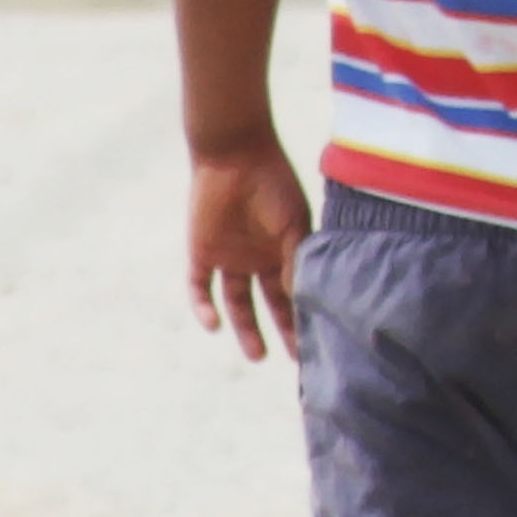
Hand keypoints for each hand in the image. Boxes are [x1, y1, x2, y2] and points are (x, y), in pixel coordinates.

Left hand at [188, 135, 310, 363]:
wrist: (234, 156)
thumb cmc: (273, 185)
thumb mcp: (293, 225)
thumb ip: (296, 261)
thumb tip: (304, 300)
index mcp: (284, 252)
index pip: (296, 292)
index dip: (305, 317)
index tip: (317, 344)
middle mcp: (258, 260)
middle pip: (269, 304)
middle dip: (282, 330)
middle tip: (291, 360)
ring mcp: (230, 258)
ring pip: (236, 303)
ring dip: (246, 329)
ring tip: (258, 355)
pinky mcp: (202, 254)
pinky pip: (199, 288)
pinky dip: (204, 308)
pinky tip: (214, 324)